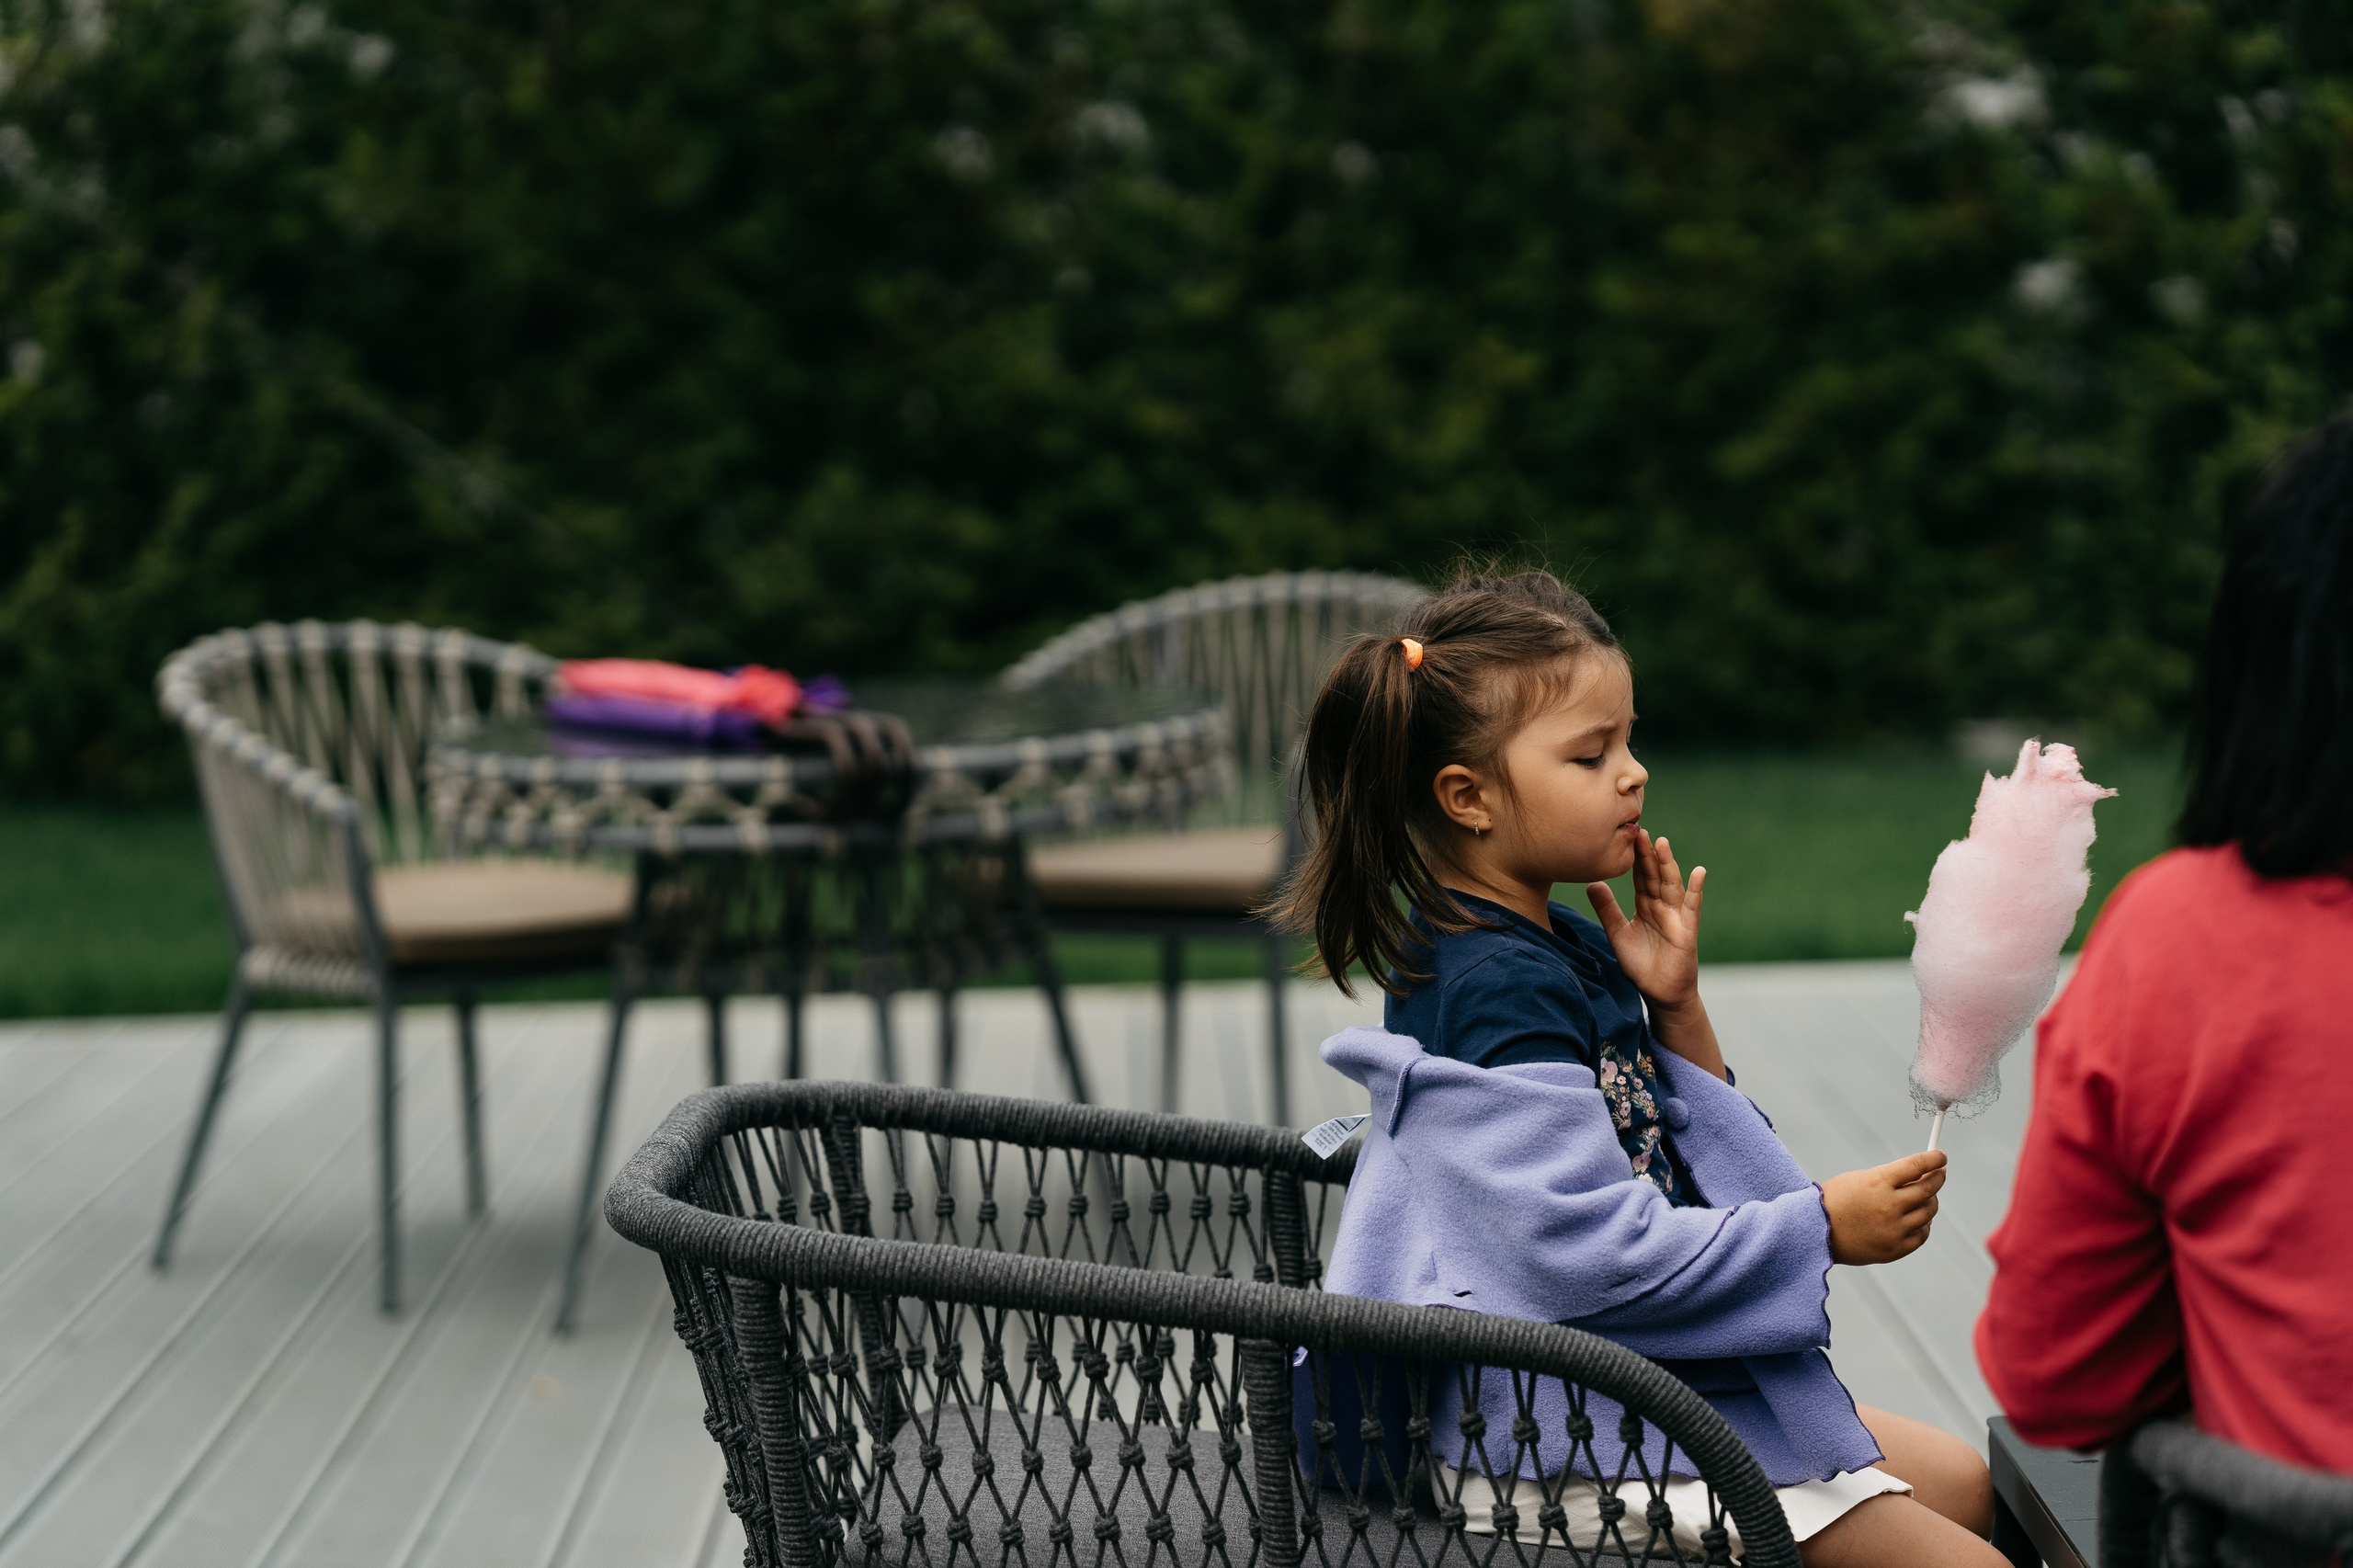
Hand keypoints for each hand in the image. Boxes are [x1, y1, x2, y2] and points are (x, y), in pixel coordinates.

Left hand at [1585, 830, 1705, 1010]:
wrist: (1659, 993)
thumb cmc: (1641, 964)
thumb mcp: (1618, 934)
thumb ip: (1607, 909)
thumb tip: (1591, 882)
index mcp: (1646, 905)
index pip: (1640, 876)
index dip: (1634, 858)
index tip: (1625, 835)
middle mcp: (1662, 907)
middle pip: (1654, 875)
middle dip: (1647, 854)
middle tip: (1638, 829)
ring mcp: (1676, 917)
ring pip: (1671, 885)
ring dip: (1667, 864)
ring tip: (1661, 843)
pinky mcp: (1687, 931)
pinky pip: (1692, 908)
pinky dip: (1695, 890)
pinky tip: (1698, 872)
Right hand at [1821, 1152, 1945, 1263]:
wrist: (1814, 1232)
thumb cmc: (1836, 1200)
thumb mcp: (1860, 1179)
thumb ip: (1890, 1177)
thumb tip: (1922, 1173)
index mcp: (1878, 1182)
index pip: (1917, 1165)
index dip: (1934, 1159)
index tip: (1941, 1156)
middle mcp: (1889, 1206)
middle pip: (1928, 1189)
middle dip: (1937, 1178)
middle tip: (1938, 1173)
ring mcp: (1893, 1229)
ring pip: (1928, 1212)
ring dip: (1930, 1201)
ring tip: (1924, 1197)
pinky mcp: (1895, 1249)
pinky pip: (1921, 1234)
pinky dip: (1923, 1224)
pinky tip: (1917, 1219)